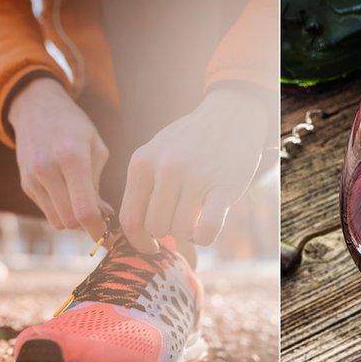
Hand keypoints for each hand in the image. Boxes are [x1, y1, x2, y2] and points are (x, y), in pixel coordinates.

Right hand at [7, 77, 108, 238]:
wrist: (36, 107)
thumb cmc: (74, 127)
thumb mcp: (96, 147)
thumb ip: (98, 185)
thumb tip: (102, 218)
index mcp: (72, 158)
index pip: (84, 210)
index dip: (98, 230)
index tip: (109, 238)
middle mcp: (48, 169)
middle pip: (70, 221)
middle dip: (87, 226)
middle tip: (101, 219)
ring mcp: (33, 178)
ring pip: (57, 221)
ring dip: (73, 220)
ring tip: (84, 204)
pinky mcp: (25, 183)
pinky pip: (47, 211)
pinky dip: (60, 209)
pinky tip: (68, 193)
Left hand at [119, 87, 269, 252]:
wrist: (231, 114)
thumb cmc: (189, 142)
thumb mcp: (157, 154)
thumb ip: (145, 189)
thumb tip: (138, 238)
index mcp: (142, 162)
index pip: (130, 218)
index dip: (138, 242)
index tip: (151, 248)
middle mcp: (165, 168)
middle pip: (155, 228)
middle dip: (167, 234)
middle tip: (180, 224)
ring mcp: (195, 177)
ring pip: (179, 231)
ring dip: (188, 233)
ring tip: (196, 216)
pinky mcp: (224, 186)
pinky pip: (206, 231)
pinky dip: (205, 237)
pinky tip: (209, 226)